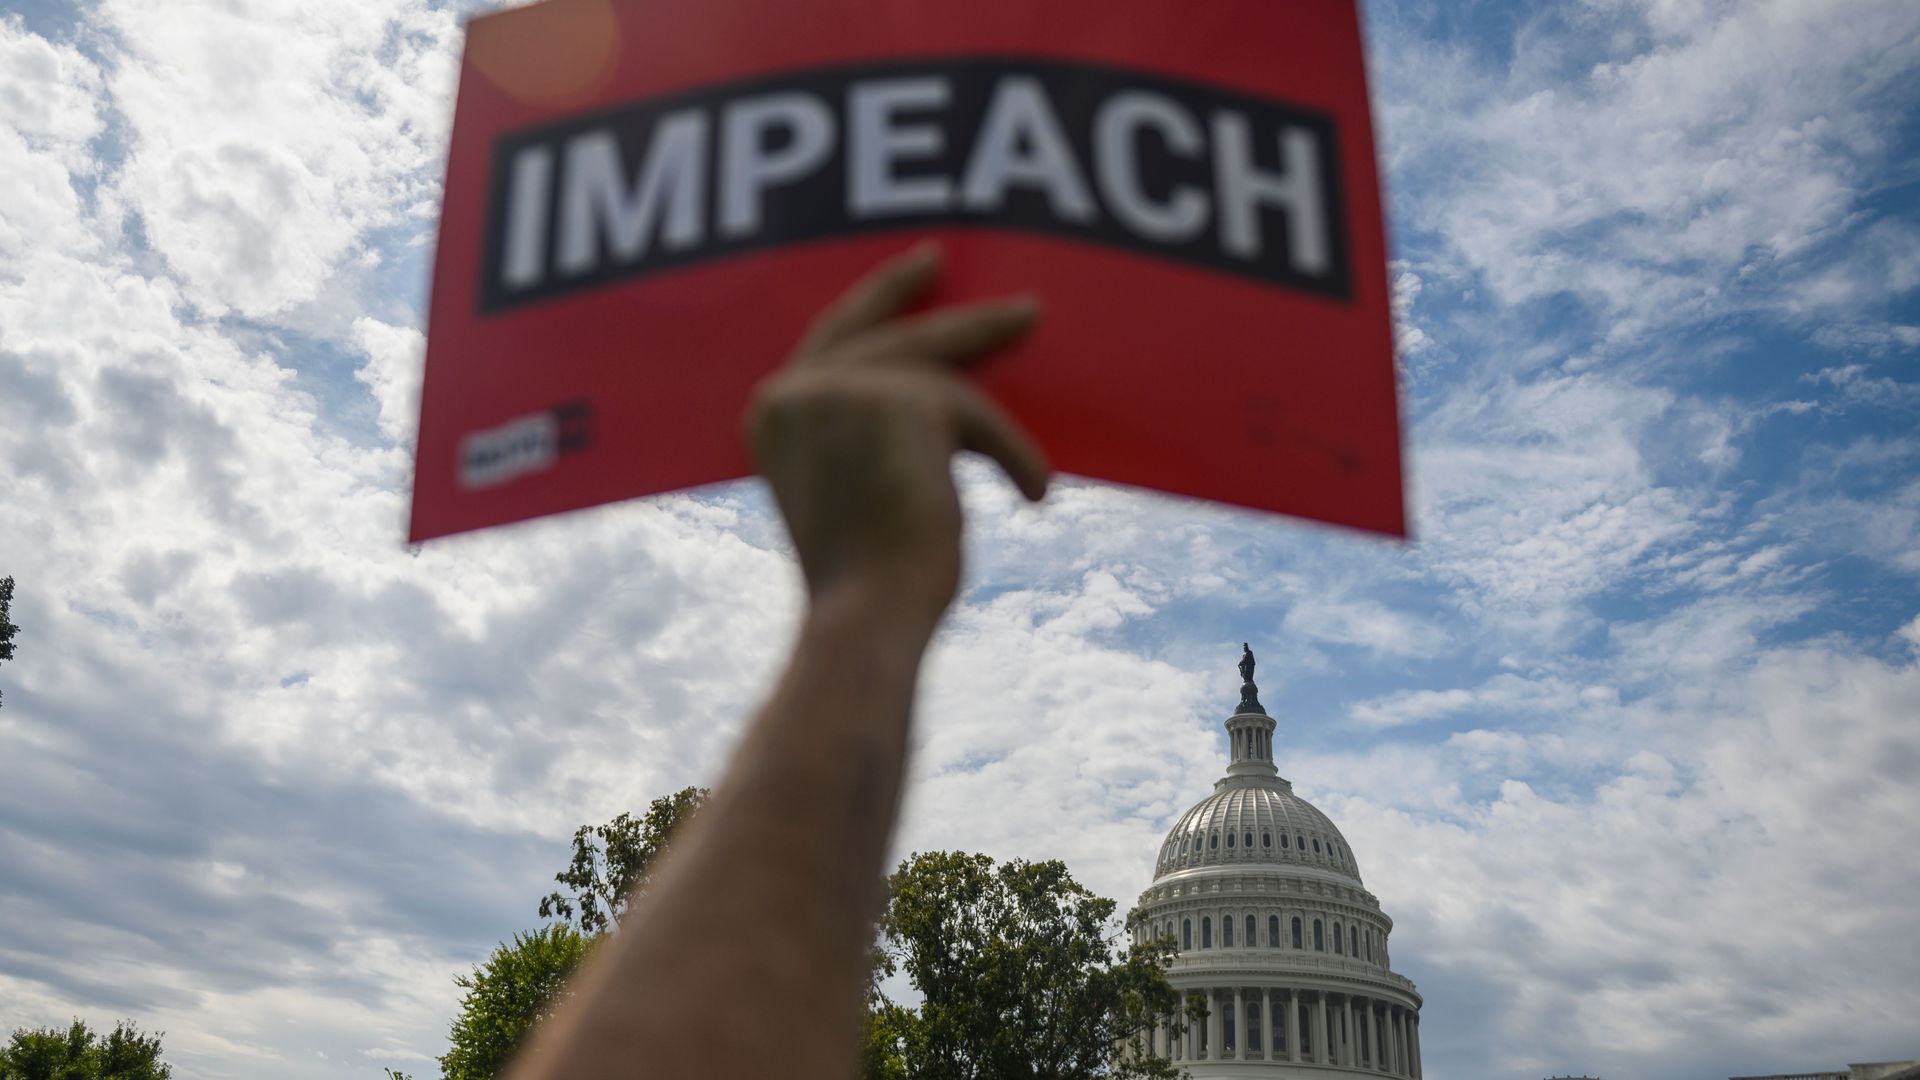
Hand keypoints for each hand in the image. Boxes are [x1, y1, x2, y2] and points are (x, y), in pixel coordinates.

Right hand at [746, 243, 1048, 623]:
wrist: (868, 617)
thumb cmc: (867, 582)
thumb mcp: (852, 491)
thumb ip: (865, 436)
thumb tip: (937, 407)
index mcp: (772, 415)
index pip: (830, 339)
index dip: (879, 301)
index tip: (920, 271)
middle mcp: (795, 392)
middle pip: (881, 326)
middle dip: (945, 305)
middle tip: (1004, 297)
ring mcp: (844, 389)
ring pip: (938, 369)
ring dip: (991, 412)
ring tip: (1039, 441)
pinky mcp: (902, 400)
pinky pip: (975, 413)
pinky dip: (1009, 455)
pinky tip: (1031, 493)